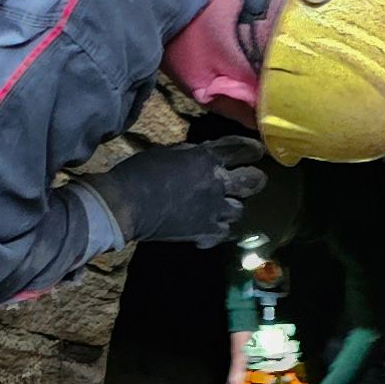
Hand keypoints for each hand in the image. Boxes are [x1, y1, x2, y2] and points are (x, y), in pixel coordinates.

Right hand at [89, 135, 267, 248]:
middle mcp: (216, 184)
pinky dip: (216, 231)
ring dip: (232, 208)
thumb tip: (203, 156)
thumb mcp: (168, 153)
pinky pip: (221, 233)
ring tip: (224, 208)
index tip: (258, 152)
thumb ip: (192, 154)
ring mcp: (213, 211)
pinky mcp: (204, 233)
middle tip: (253, 181)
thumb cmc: (141, 172)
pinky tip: (208, 229)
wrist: (126, 205)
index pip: (239, 150)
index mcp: (206, 159)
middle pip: (252, 182)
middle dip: (255, 180)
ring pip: (238, 210)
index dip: (252, 150)